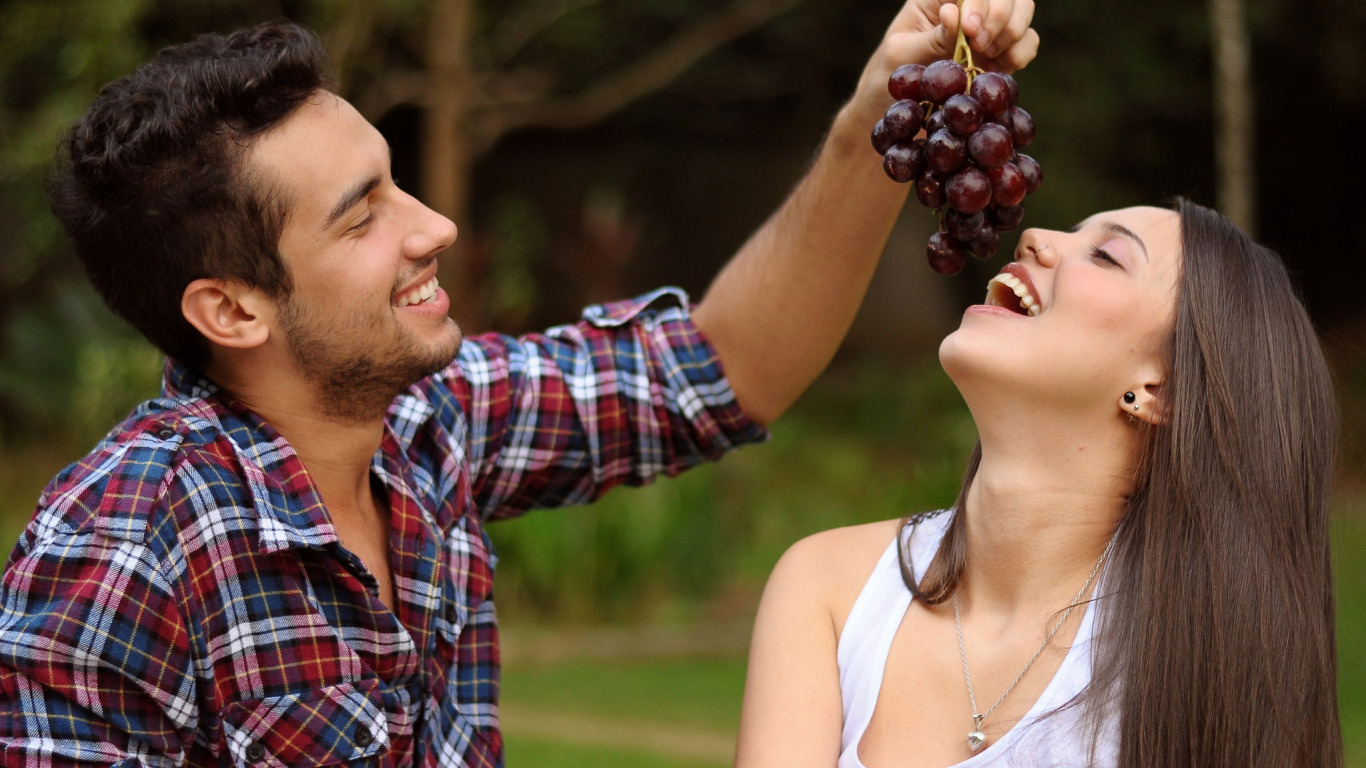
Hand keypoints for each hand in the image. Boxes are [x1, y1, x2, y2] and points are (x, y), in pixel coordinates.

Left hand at [845, 0, 1038, 129]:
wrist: (893, 106)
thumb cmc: (889, 74)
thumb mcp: (902, 54)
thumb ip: (932, 36)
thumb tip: (954, 13)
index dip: (980, 0)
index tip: (970, 29)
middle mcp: (967, 7)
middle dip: (999, 15)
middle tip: (979, 45)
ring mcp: (987, 28)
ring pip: (1023, 10)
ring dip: (1011, 33)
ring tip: (984, 56)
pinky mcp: (1000, 52)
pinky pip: (1028, 42)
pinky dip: (1021, 52)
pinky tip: (997, 67)